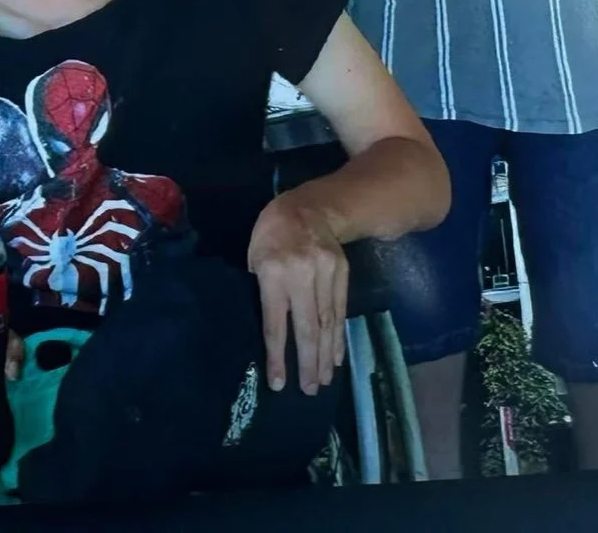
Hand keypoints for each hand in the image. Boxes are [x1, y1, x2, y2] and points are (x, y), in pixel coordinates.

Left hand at [247, 194, 347, 394]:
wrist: (309, 206)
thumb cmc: (271, 233)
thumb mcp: (254, 256)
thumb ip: (262, 290)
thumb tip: (269, 328)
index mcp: (273, 272)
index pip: (275, 323)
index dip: (278, 356)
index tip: (279, 384)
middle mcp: (301, 275)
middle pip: (306, 328)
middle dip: (308, 363)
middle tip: (309, 390)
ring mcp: (325, 274)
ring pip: (327, 323)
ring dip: (326, 356)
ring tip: (324, 380)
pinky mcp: (342, 274)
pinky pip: (340, 312)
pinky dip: (338, 337)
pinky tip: (336, 357)